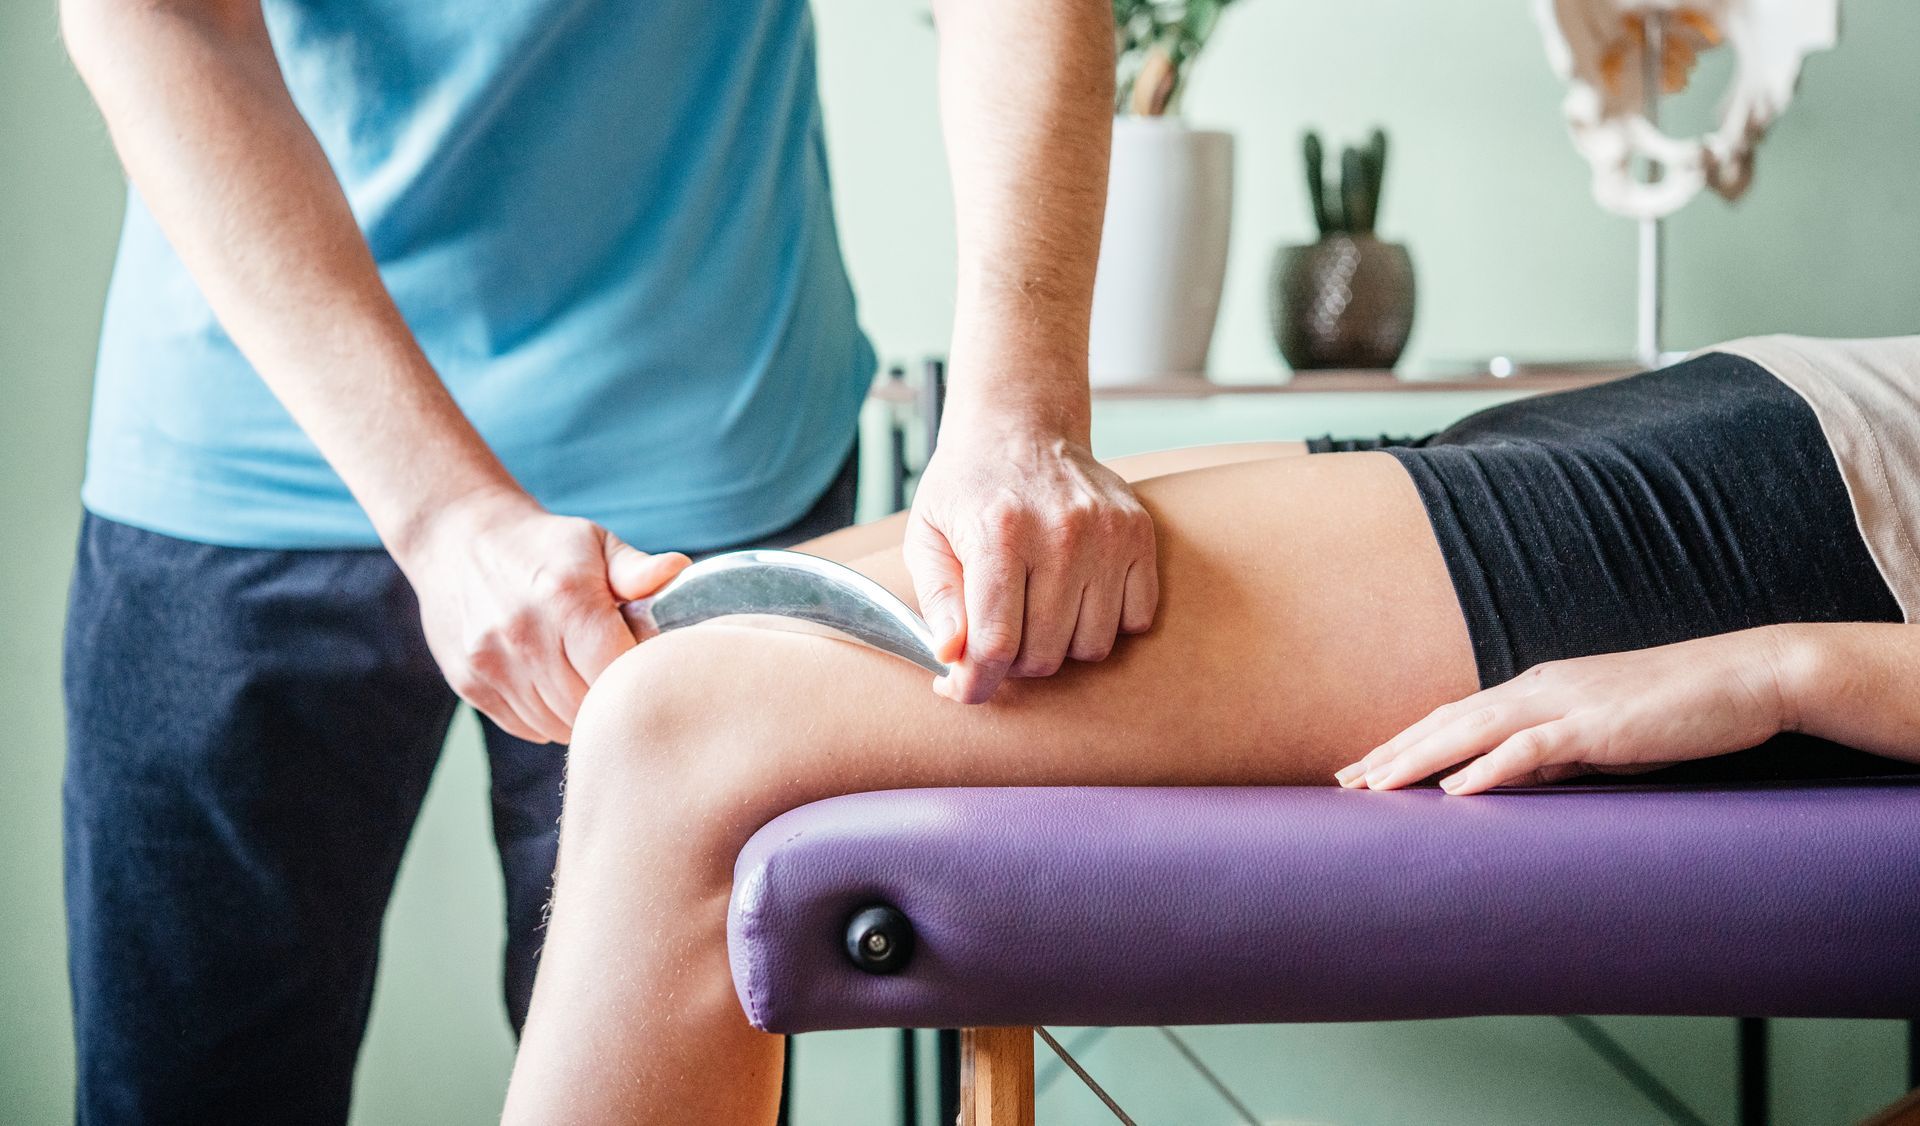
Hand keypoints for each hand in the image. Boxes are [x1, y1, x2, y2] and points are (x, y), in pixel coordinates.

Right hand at [396, 488, 689, 743]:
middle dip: (613, 700)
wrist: (457, 539)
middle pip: (588, 705)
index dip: (639, 676)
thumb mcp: (593, 543)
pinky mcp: (470, 685)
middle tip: (621, 678)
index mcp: (565, 599)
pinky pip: (526, 727)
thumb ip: (637, 569)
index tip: (647, 666)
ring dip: (580, 715)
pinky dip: (547, 719)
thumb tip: (679, 571)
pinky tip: (554, 687)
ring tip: (586, 680)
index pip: (618, 669)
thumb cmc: (542, 546)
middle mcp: (524, 635)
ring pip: (557, 726)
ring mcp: (492, 665)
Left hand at [905, 424, 1157, 703]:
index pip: (996, 643)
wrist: (1021, 427)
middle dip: (1014, 662)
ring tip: (1037, 614)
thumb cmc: (966, 488)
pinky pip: (1136, 620)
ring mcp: (1108, 533)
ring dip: (1060, 646)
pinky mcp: (1139, 534)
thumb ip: (937, 601)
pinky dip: (1106, 624)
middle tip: (999, 635)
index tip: (966, 689)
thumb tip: (949, 658)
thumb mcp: (926, 536)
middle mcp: (1061, 532)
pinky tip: (1076, 599)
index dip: (976, 683)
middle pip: (1045, 654)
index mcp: (999, 533)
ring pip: (1092, 646)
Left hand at [1335, 628, 1794, 794]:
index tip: (1363, 770)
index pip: (1455, 718)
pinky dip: (1489, 766)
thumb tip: (1515, 782)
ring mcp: (1566, 702)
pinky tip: (1455, 789)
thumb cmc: (1679, 710)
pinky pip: (1532, 746)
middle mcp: (1539, 689)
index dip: (1405, 743)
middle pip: (1447, 722)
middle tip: (1342, 784)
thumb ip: (1558, 755)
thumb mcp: (1604, 738)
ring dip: (1420, 758)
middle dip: (1392, 753)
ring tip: (1374, 786)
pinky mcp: (1599, 725)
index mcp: (1538, 691)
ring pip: (1474, 730)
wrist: (1747, 678)